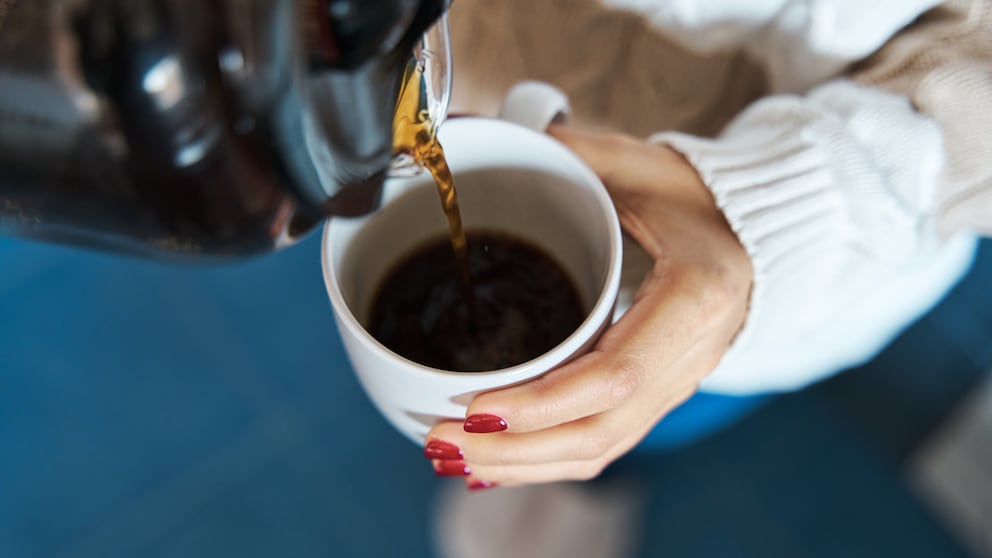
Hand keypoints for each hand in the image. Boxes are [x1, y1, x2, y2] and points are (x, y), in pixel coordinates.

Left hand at [423, 126, 752, 487]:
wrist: (757, 233)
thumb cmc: (702, 197)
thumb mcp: (644, 165)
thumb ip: (577, 154)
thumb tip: (495, 133)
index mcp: (695, 299)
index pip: (615, 375)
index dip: (542, 403)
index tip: (474, 408)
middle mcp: (690, 358)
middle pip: (598, 433)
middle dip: (513, 451)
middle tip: (439, 442)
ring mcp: (676, 385)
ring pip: (598, 450)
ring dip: (521, 466)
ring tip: (452, 459)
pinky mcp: (658, 396)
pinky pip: (602, 444)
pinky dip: (545, 461)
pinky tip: (496, 464)